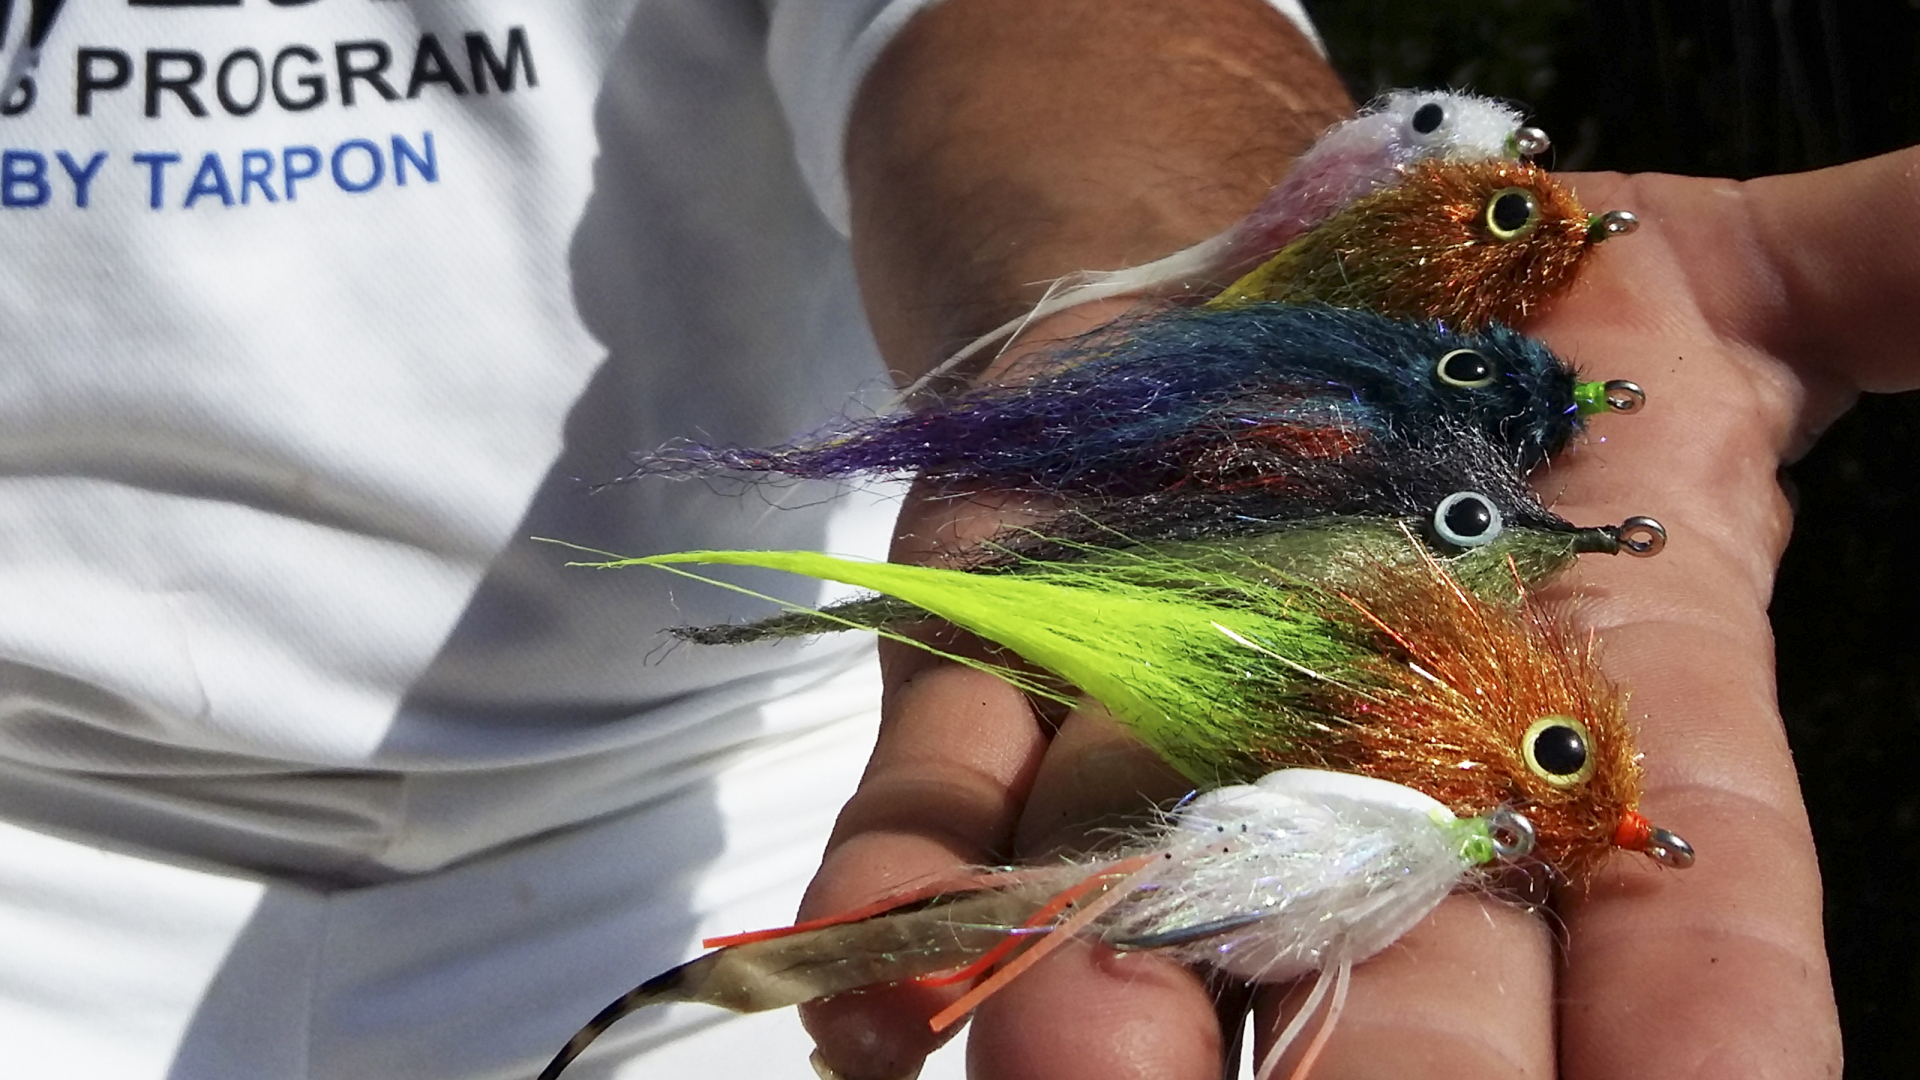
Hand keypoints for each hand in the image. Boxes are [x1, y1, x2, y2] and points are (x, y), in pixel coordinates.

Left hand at [797, 148, 1919, 1078]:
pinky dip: (900, 897)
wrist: (1240, 286)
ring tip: (1068, 1075)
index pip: (1681, 903)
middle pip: (1400, 962)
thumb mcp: (1715, 280)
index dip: (1703, 1028)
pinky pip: (939, 801)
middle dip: (1385, 1075)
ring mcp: (1162, 733)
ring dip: (1098, 1008)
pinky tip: (864, 1009)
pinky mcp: (994, 673)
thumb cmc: (1488, 315)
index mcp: (1580, 697)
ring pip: (1141, 905)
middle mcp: (1370, 762)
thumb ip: (1883, 274)